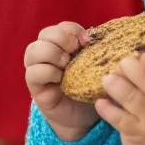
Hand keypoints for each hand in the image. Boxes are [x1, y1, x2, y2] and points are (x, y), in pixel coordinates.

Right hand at [24, 21, 98, 141]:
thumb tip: (111, 41)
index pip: (62, 26)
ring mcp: (38, 68)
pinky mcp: (35, 86)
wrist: (84, 117)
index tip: (88, 42)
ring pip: (33, 50)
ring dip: (52, 53)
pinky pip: (33, 73)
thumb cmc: (92, 89)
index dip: (73, 30)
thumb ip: (101, 53)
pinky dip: (47, 72)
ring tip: (67, 65)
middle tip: (75, 51)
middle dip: (62, 38)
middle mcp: (47, 53)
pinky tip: (60, 80)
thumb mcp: (99, 68)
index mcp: (63, 45)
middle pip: (45, 33)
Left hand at [95, 53, 144, 144]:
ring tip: (107, 79)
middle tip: (121, 64)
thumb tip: (142, 57)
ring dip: (114, 83)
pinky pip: (116, 117)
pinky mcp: (135, 133)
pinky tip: (100, 102)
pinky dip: (106, 108)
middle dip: (129, 66)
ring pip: (128, 95)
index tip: (141, 57)